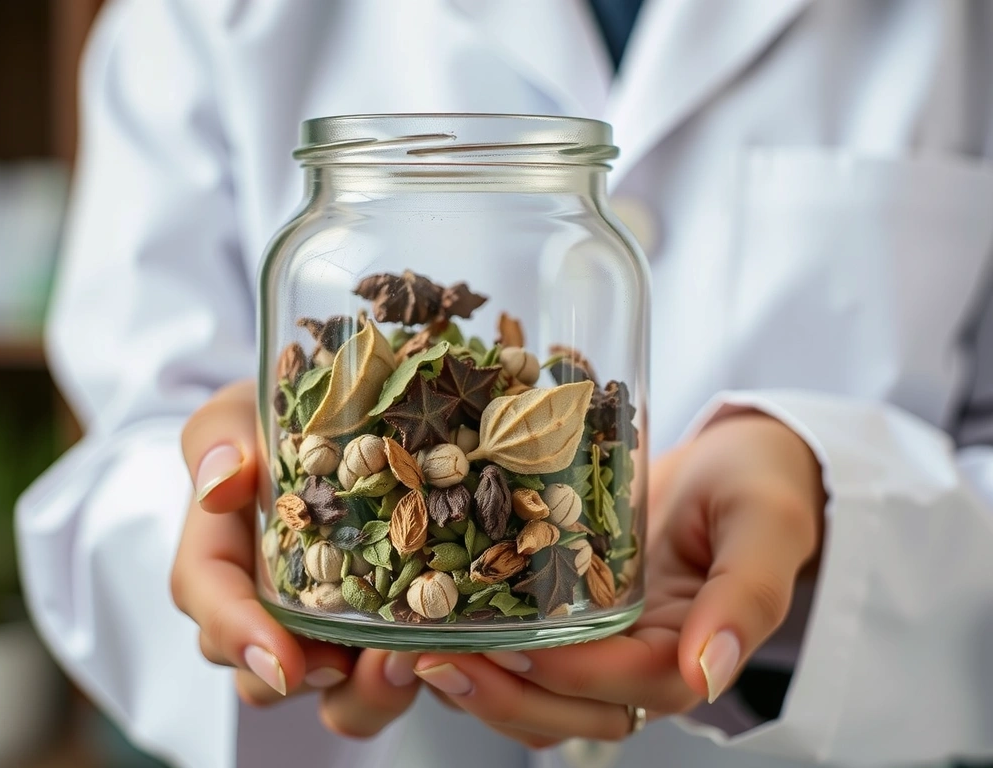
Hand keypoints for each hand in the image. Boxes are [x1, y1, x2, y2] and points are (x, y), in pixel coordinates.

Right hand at [170, 381, 421, 736]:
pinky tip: (451, 651)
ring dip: (367, 691)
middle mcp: (268, 603)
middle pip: (263, 672)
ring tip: (412, 661)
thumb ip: (218, 437)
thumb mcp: (246, 410)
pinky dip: (416, 677)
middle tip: (359, 660)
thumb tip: (221, 483)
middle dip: (309, 676)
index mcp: (223, 550)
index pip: (209, 599)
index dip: (239, 635)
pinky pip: (390, 680)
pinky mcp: (382, 630)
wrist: (344, 415)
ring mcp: (326, 625)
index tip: (282, 660)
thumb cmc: (283, 416)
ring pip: (328, 693)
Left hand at [411, 411, 825, 747]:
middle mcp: (640, 661)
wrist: (737, 463)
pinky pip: (522, 656)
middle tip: (433, 657)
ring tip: (412, 647)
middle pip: (572, 710)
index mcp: (691, 650)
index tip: (517, 648)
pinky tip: (428, 616)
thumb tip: (711, 674)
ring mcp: (602, 644)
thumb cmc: (759, 486)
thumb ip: (747, 596)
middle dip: (503, 695)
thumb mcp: (763, 525)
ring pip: (537, 697)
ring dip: (478, 684)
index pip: (633, 686)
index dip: (574, 676)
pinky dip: (477, 649)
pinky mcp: (570, 617)